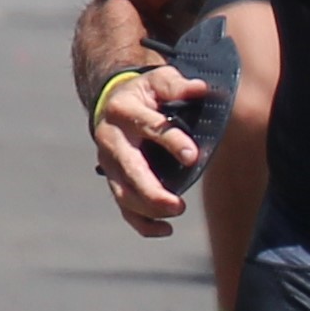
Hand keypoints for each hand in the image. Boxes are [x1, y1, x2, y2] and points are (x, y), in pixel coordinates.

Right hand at [90, 67, 208, 237]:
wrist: (112, 102)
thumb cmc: (145, 92)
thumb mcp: (158, 80)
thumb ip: (177, 84)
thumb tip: (201, 88)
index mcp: (125, 112)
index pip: (150, 128)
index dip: (172, 142)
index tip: (193, 156)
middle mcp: (111, 140)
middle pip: (130, 170)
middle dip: (152, 190)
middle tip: (178, 204)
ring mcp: (108, 163)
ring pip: (123, 193)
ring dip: (148, 208)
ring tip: (176, 212)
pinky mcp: (113, 179)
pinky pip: (123, 206)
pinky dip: (141, 222)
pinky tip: (165, 230)